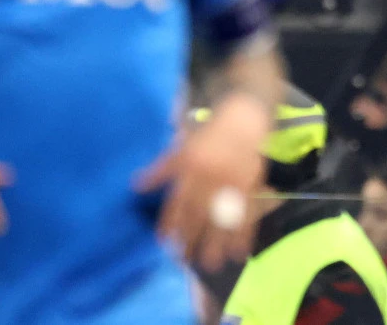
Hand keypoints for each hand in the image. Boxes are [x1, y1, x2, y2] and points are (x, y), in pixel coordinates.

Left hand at [136, 92, 271, 270]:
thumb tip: (135, 186)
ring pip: (222, 217)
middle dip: (191, 238)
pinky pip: (247, 214)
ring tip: (209, 263)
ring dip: (217, 243)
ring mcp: (232, 184)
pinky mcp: (250, 187)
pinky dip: (243, 234)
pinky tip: (238, 252)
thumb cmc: (207, 136)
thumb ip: (161, 169)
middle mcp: (210, 178)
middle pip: (199, 214)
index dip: (170, 222)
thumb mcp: (181, 148)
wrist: (243, 123)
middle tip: (184, 259)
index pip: (178, 200)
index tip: (164, 242)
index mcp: (191, 167)